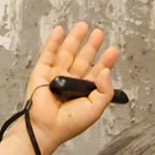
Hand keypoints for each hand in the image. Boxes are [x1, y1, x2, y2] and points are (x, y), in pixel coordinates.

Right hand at [22, 22, 120, 154]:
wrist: (46, 128)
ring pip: (67, 53)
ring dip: (75, 39)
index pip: (97, 73)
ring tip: (84, 26)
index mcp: (84, 92)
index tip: (113, 50)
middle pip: (83, 60)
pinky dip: (54, 41)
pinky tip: (61, 31)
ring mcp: (56, 76)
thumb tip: (106, 71)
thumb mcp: (95, 109)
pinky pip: (48, 54)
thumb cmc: (69, 123)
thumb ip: (105, 91)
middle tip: (99, 34)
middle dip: (91, 46)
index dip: (105, 61)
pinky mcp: (42, 72)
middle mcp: (71, 82)